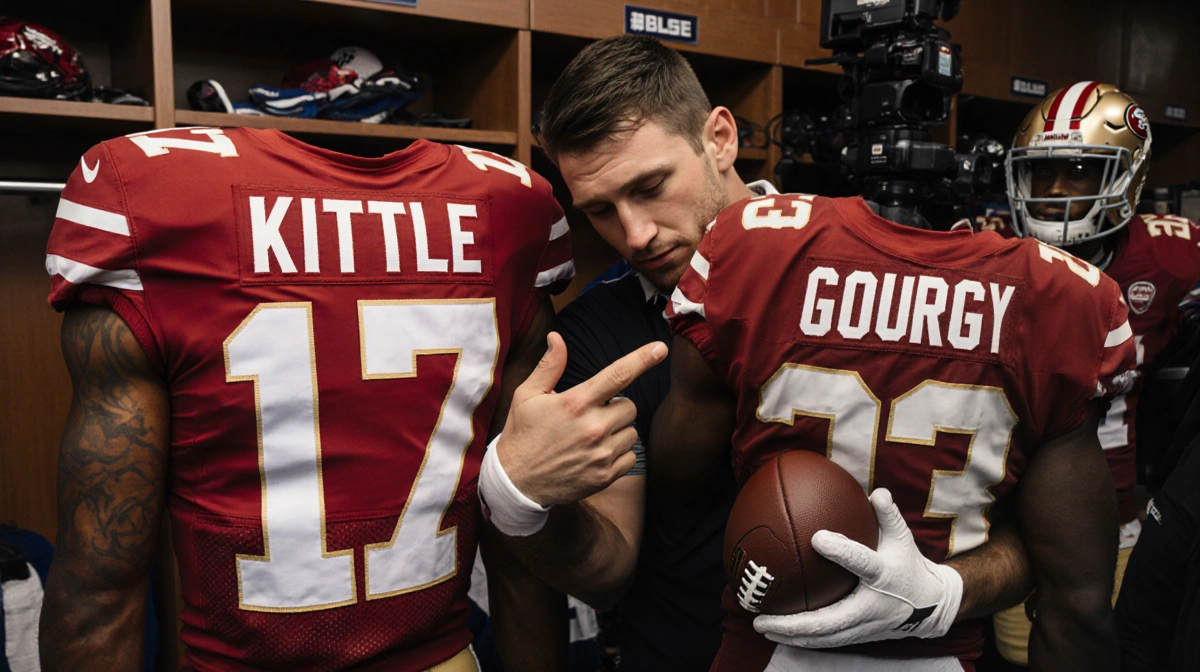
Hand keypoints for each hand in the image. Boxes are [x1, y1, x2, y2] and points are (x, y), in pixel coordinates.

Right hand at [497, 332, 666, 506]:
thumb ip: (548, 366)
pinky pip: (631, 456)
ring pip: (632, 432)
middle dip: (616, 407)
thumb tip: (557, 337)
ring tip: (590, 437)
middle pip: (630, 406)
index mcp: (576, 403)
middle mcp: (593, 427)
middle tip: (591, 415)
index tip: (660, 348)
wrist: (516, 482)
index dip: (642, 359)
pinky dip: (619, 454)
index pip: (617, 375)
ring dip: (617, 431)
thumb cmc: (522, 433)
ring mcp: (601, 454)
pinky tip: (595, 454)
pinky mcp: (606, 476)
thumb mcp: (527, 395)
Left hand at [754, 488, 962, 647]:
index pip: (862, 562)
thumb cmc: (909, 565)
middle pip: (830, 620)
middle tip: (761, 615)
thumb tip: (876, 491)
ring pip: (824, 637)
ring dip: (791, 635)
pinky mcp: (859, 635)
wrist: (931, 606)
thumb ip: (888, 515)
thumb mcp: (903, 538)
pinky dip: (801, 638)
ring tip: (761, 626)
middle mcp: (872, 606)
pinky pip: (827, 640)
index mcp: (884, 575)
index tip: (817, 537)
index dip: (841, 551)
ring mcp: (865, 626)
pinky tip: (778, 631)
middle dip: (794, 621)